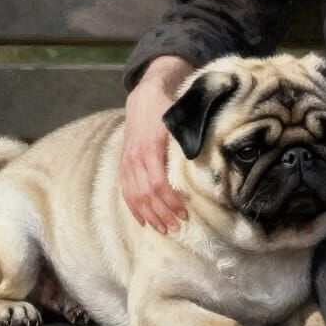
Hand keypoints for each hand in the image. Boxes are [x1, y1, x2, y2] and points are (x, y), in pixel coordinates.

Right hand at [120, 57, 192, 232]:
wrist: (144, 96)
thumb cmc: (167, 109)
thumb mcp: (179, 120)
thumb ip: (188, 139)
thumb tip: (202, 158)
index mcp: (150, 148)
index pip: (158, 184)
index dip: (170, 202)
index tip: (184, 213)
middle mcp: (135, 158)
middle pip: (146, 195)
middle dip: (162, 214)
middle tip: (177, 227)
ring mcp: (127, 162)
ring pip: (134, 196)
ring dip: (149, 215)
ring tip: (164, 228)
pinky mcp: (123, 164)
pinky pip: (125, 191)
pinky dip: (134, 208)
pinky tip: (143, 220)